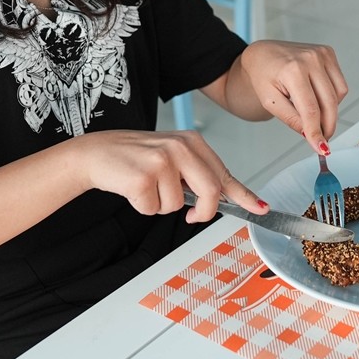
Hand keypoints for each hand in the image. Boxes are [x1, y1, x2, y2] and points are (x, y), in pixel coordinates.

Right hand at [77, 129, 266, 223]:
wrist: (97, 152)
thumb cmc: (136, 157)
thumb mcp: (172, 156)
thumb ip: (196, 174)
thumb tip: (223, 199)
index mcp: (192, 142)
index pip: (224, 173)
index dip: (244, 195)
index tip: (261, 209)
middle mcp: (181, 147)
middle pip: (211, 192)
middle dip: (203, 212)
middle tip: (191, 216)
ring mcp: (162, 161)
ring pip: (177, 206)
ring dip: (161, 205)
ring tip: (146, 186)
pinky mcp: (143, 177)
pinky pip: (153, 209)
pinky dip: (143, 207)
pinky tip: (133, 188)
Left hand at [238, 40, 347, 154]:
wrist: (263, 55)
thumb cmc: (263, 76)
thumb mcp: (269, 102)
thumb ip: (291, 119)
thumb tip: (311, 134)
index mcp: (292, 71)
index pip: (311, 109)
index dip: (317, 132)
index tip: (320, 147)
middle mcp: (310, 59)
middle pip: (329, 103)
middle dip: (327, 126)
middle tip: (322, 139)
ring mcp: (322, 54)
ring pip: (338, 95)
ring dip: (330, 111)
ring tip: (313, 113)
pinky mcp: (328, 53)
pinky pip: (339, 84)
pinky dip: (332, 97)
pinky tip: (318, 98)